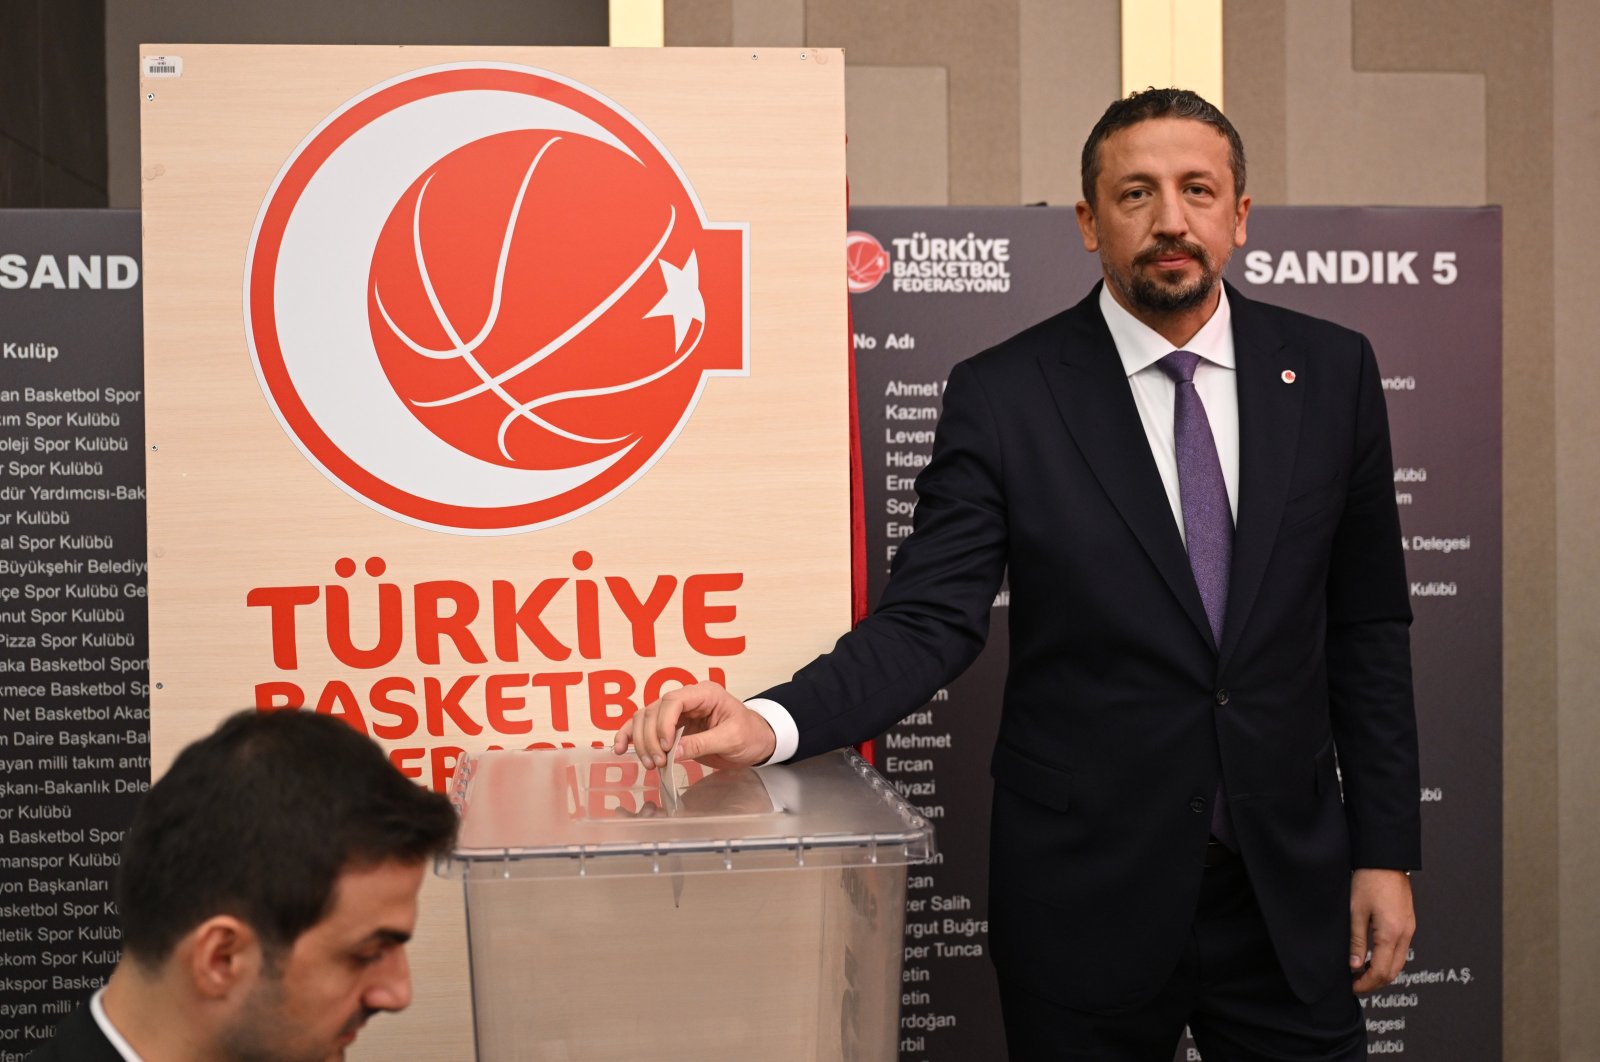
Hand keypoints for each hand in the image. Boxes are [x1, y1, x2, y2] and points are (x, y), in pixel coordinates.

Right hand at [612, 681, 776, 769]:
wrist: (756, 742)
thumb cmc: (750, 735)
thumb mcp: (731, 739)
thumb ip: (702, 743)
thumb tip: (674, 752)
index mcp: (705, 693)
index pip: (673, 700)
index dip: (663, 723)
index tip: (666, 746)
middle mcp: (687, 699)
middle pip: (654, 709)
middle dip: (651, 737)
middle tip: (658, 762)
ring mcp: (677, 712)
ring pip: (645, 717)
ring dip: (640, 740)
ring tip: (650, 764)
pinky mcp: (670, 727)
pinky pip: (644, 727)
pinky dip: (631, 736)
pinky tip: (620, 748)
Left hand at [1349, 868, 1415, 991]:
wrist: (1385, 860)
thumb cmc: (1369, 881)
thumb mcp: (1355, 912)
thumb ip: (1356, 941)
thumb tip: (1354, 966)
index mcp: (1392, 933)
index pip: (1382, 971)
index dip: (1366, 984)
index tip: (1352, 987)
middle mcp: (1405, 934)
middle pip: (1394, 972)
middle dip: (1375, 982)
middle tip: (1355, 983)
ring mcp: (1410, 929)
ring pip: (1399, 962)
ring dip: (1382, 972)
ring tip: (1360, 972)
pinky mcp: (1408, 923)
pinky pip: (1401, 950)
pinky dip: (1388, 959)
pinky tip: (1372, 957)